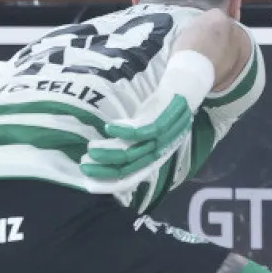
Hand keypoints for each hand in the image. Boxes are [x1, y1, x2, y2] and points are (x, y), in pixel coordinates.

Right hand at [79, 51, 215, 185]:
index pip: (131, 178)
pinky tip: (109, 129)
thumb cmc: (162, 113)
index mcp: (154, 157)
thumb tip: (108, 159)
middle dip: (104, 169)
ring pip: (133, 151)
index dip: (109, 183)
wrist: (186, 89)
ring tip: (91, 150)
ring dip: (110, 152)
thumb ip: (131, 146)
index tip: (87, 183)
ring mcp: (161, 137)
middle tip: (84, 166)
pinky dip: (125, 131)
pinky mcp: (162, 119)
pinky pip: (143, 130)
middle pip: (129, 167)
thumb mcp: (147, 133)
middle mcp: (158, 151)